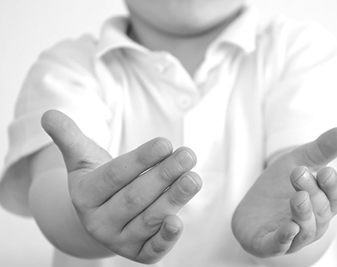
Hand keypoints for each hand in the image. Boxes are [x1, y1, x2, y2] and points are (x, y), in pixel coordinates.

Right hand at [41, 110, 201, 263]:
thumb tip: (48, 114)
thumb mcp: (83, 157)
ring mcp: (119, 241)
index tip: (166, 143)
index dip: (141, 159)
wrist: (104, 212)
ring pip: (148, 219)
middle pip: (135, 197)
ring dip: (174, 199)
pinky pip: (152, 251)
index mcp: (85, 196)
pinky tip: (178, 222)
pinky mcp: (138, 254)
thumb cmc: (99, 179)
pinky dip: (165, 239)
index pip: (115, 176)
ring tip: (193, 178)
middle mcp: (99, 223)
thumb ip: (69, 137)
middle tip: (187, 155)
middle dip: (164, 176)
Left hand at [232, 128, 336, 257]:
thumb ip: (319, 150)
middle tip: (299, 173)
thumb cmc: (279, 185)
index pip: (335, 196)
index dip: (332, 185)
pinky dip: (284, 239)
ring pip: (305, 230)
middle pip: (320, 211)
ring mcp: (291, 236)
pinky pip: (279, 246)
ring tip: (298, 197)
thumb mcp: (296, 161)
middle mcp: (312, 223)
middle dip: (312, 192)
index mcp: (322, 203)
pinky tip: (288, 228)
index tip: (326, 170)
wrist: (251, 207)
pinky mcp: (268, 245)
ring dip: (303, 214)